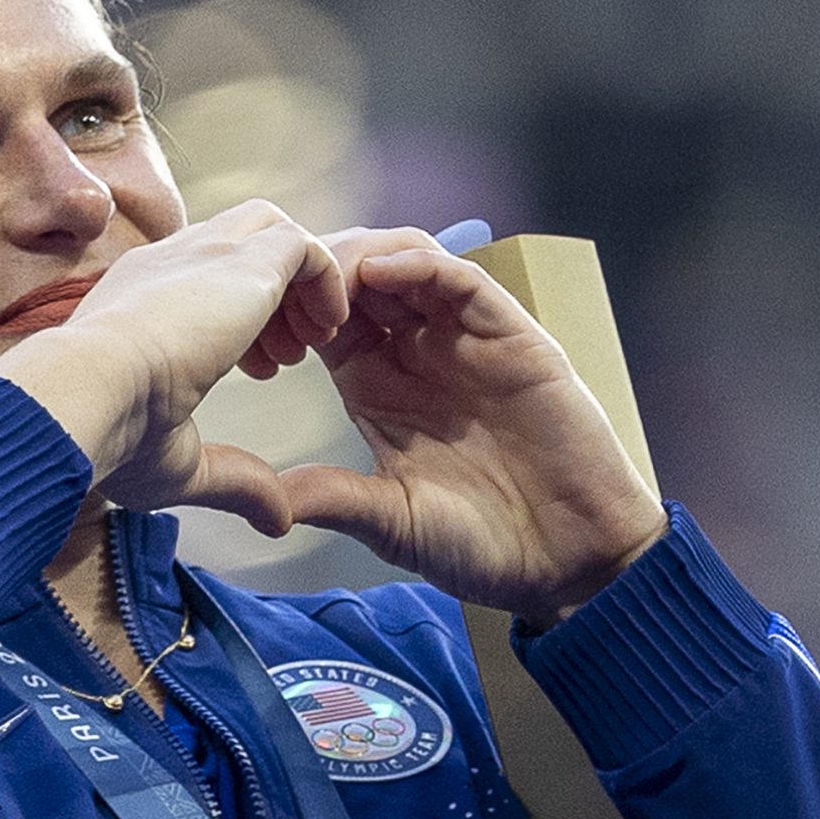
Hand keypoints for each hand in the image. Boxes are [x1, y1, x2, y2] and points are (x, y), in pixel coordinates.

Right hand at [0, 202, 347, 535]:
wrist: (84, 394)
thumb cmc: (108, 435)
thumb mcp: (178, 463)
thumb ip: (233, 479)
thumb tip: (277, 520)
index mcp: (136, 300)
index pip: (197, 277)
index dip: (239, 319)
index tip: (255, 371)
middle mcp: (167, 263)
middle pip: (237, 240)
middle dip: (274, 290)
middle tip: (289, 355)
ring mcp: (203, 253)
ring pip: (272, 231)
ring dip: (302, 283)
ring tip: (315, 343)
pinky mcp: (243, 260)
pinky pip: (304, 244)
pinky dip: (326, 279)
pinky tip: (328, 332)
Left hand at [260, 229, 667, 619]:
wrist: (569, 561)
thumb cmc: (484, 545)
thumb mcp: (391, 520)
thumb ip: (333, 497)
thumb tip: (261, 500)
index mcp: (377, 386)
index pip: (323, 320)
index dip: (286, 308)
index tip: (250, 319)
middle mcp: (417, 353)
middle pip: (358, 277)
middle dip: (318, 269)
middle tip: (285, 286)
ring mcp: (465, 341)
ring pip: (408, 263)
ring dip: (364, 257)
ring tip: (330, 278)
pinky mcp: (512, 338)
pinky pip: (463, 281)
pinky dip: (424, 265)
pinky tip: (387, 272)